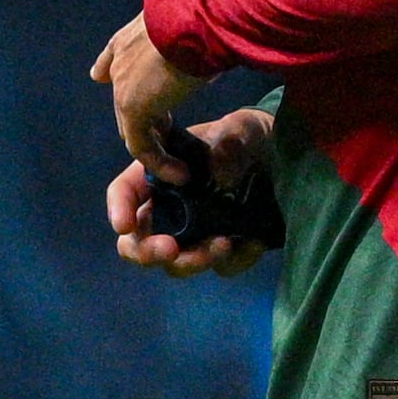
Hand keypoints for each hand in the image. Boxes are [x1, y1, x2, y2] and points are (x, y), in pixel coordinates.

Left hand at [95, 8, 216, 160]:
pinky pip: (141, 146)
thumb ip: (188, 40)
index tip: (145, 102)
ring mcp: (123, 87)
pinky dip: (159, 163)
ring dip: (154, 149)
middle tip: (171, 138)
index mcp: (130, 40)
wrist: (193, 19)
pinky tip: (179, 173)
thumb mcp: (191, 28)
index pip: (113, 66)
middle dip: (147, 122)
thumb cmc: (202, 19)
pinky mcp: (133, 108)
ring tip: (178, 168)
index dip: (127, 86)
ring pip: (134, 128)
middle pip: (126, 103)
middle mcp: (120, 62)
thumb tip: (202, 47)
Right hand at [106, 107, 283, 277]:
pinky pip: (221, 266)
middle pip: (139, 242)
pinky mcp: (222, 249)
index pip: (125, 193)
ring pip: (177, 263)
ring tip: (224, 243)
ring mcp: (194, 234)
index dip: (119, 209)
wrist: (278, 157)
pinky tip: (254, 242)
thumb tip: (218, 173)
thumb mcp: (235, 132)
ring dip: (194, 260)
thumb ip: (225, 145)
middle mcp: (168, 209)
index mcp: (158, 175)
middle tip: (169, 250)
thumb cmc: (243, 138)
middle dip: (148, 251)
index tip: (123, 226)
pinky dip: (234, 261)